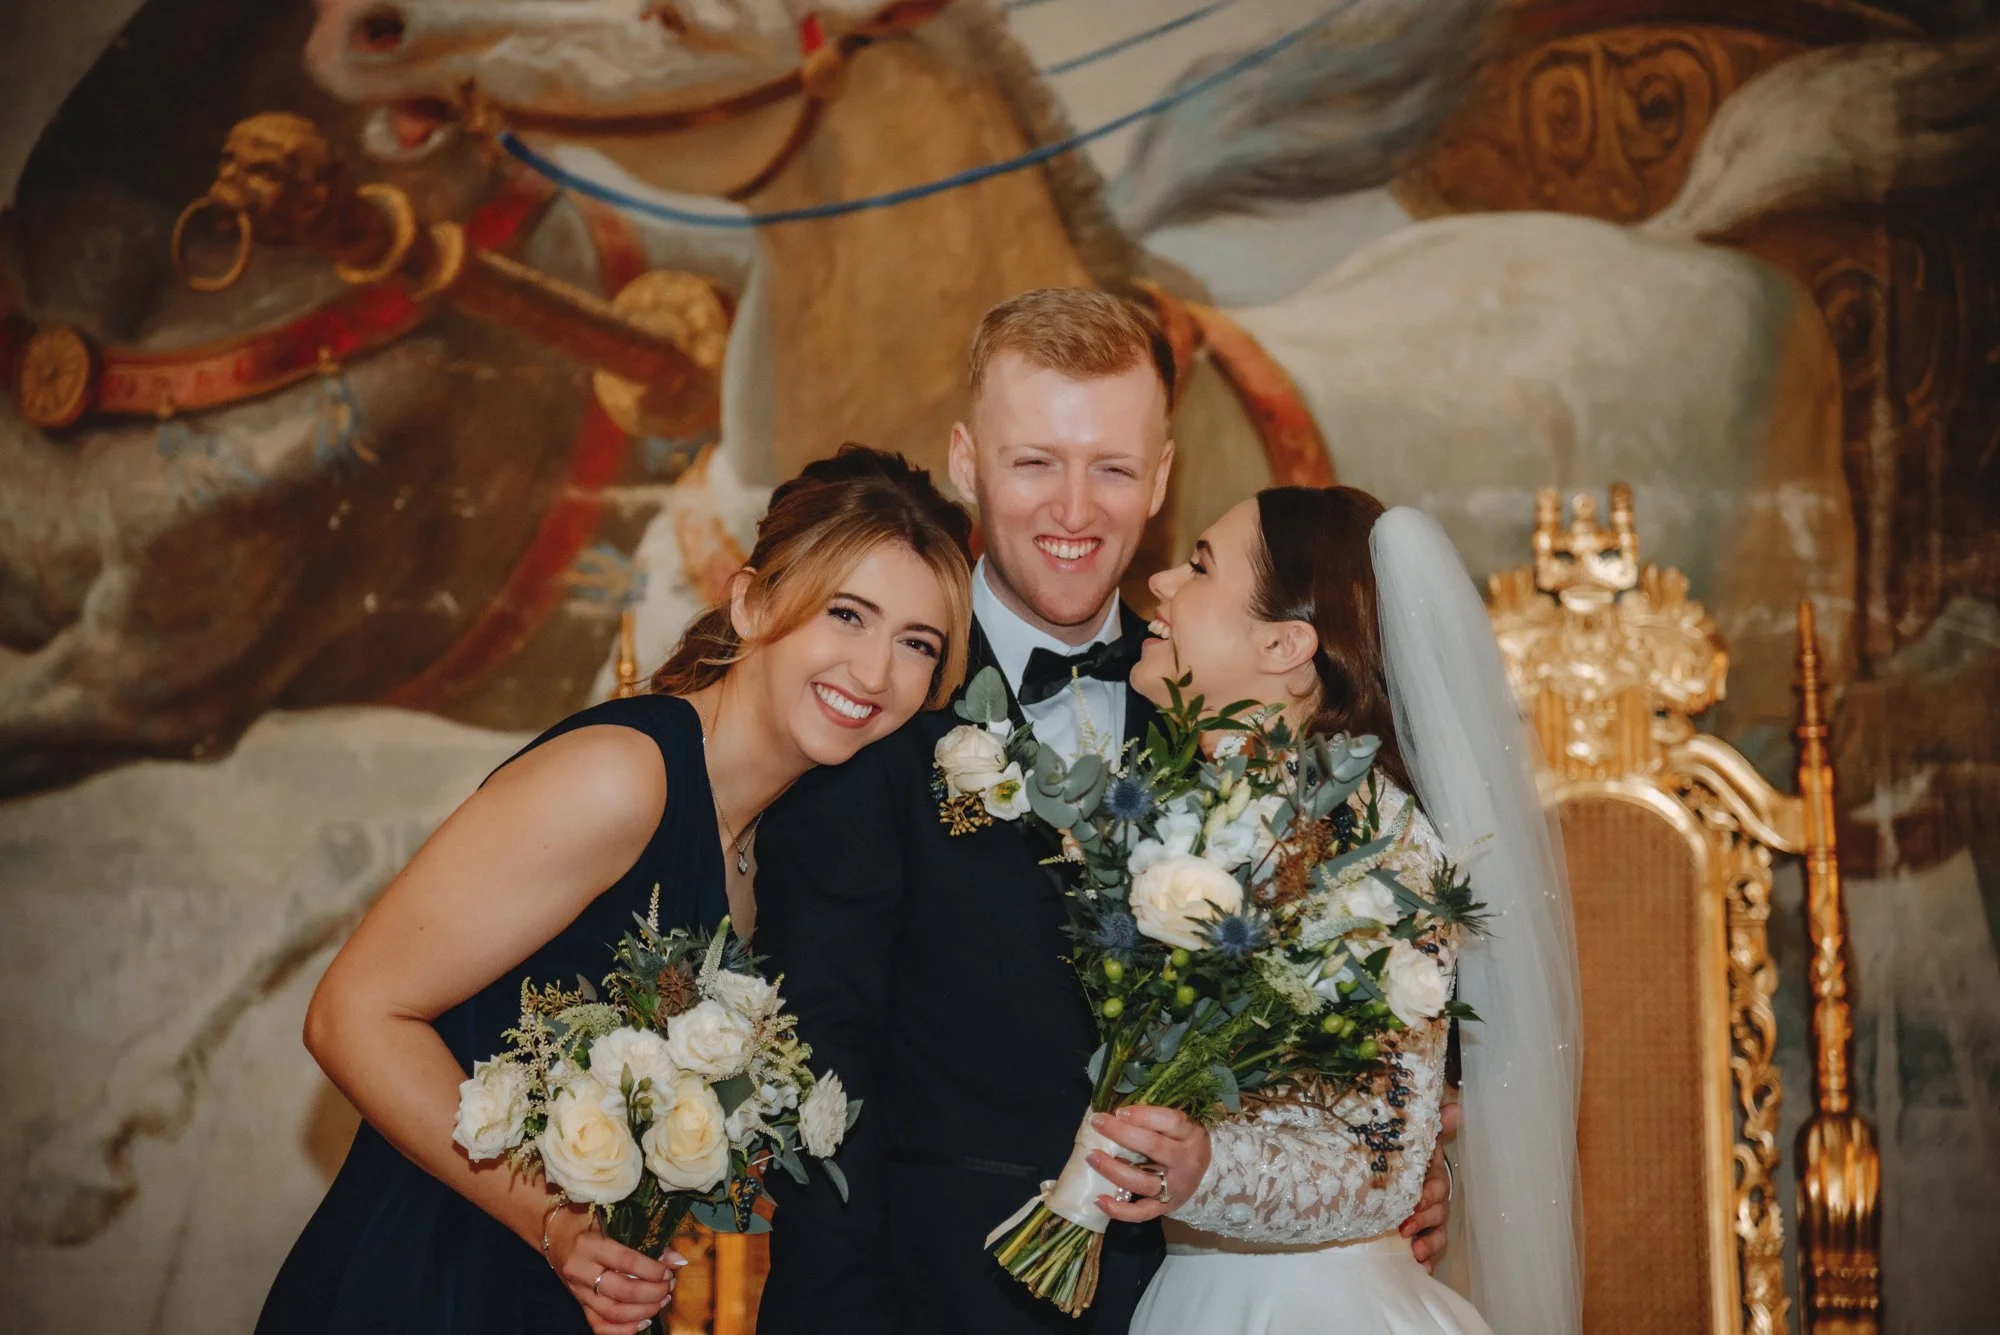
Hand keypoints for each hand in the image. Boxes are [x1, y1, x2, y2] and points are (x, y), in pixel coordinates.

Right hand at [546, 1205, 685, 1334]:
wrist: (554, 1232)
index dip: (653, 1269)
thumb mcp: (613, 1220)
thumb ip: (645, 1238)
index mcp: (589, 1245)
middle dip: (653, 1292)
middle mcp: (580, 1270)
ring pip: (612, 1312)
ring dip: (643, 1311)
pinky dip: (623, 1330)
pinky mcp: (578, 1303)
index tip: (669, 1270)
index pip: (626, 1262)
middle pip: (622, 1291)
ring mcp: (577, 1290)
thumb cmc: (587, 1219)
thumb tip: (677, 1260)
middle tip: (669, 1286)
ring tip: (661, 1301)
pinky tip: (643, 1321)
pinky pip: (599, 1326)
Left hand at [1084, 1106, 1211, 1223]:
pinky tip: (1098, 1199)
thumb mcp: (1179, 1126)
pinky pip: (1141, 1213)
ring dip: (1113, 1169)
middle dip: (1121, 1133)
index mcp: (1191, 1135)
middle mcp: (1185, 1162)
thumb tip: (1116, 1113)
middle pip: (1153, 1146)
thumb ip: (1155, 1119)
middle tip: (1097, 1123)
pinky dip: (1119, 1210)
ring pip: (1142, 1181)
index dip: (1143, 1115)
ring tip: (1092, 1157)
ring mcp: (1175, 1188)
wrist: (1204, 1176)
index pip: (1170, 1121)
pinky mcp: (1164, 1207)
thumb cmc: (1182, 1142)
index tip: (1119, 1111)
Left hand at [1401, 1098, 1460, 1270]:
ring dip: (1428, 1245)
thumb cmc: (1404, 1152)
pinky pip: (1428, 1252)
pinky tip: (1421, 1270)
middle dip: (1424, 1221)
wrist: (1386, 1166)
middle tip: (1404, 1228)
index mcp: (1430, 1176)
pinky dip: (1427, 1261)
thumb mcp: (1416, 1136)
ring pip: (1435, 1235)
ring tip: (1415, 1253)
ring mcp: (1426, 1220)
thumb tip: (1458, 1108)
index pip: (1436, 1187)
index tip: (1415, 1201)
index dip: (1428, 1195)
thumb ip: (1434, 1123)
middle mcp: (1432, 1200)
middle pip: (1437, 1214)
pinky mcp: (1417, 1236)